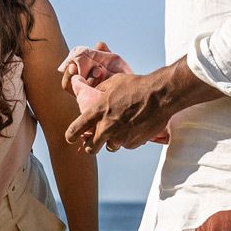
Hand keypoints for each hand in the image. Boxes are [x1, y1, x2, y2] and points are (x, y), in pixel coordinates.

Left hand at [65, 61, 212, 152]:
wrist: (160, 95)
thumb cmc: (137, 86)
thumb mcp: (114, 82)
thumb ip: (101, 91)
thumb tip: (95, 93)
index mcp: (98, 111)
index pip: (76, 129)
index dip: (71, 136)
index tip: (70, 138)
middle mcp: (106, 127)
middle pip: (90, 148)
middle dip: (91, 146)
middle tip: (94, 143)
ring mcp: (120, 137)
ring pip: (110, 147)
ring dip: (112, 142)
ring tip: (120, 131)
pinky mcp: (133, 143)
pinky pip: (126, 145)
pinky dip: (128, 140)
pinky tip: (135, 128)